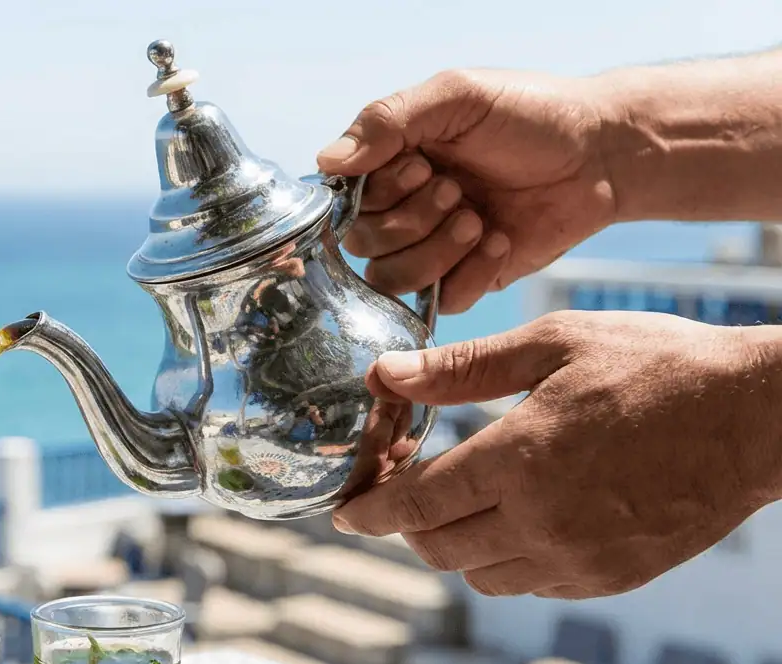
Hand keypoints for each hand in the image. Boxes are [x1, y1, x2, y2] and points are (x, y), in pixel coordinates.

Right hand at [317, 69, 618, 313]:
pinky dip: (471, 271)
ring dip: (434, 250)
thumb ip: (386, 121)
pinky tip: (501, 239)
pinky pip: (441, 301)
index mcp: (390, 162)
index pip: (345, 200)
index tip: (421, 164)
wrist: (603, 152)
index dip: (377, 193)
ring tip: (477, 218)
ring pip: (392, 280)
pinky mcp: (468, 280)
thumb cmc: (531, 112)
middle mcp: (403, 208)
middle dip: (410, 219)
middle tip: (456, 189)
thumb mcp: (456, 96)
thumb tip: (326, 162)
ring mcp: (433, 248)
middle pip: (364, 244)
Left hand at [332, 311, 781, 598]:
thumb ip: (460, 369)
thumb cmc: (658, 366)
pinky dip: (507, 561)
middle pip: (437, 549)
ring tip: (463, 502)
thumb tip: (384, 374)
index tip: (344, 511)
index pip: (414, 504)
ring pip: (481, 576)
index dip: (369, 510)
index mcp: (519, 461)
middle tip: (402, 494)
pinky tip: (520, 518)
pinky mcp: (611, 577)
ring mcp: (579, 558)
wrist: (758, 416)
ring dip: (455, 546)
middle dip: (406, 525)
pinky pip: (531, 584)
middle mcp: (542, 522)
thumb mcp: (552, 346)